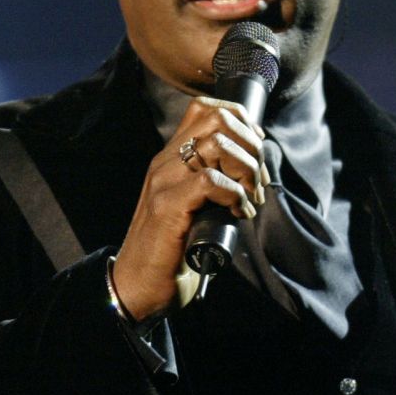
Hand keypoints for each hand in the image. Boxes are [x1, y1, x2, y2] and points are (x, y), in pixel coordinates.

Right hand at [112, 97, 270, 319]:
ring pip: (217, 145)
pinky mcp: (167, 206)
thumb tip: (255, 169)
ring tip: (250, 199)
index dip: (241, 120)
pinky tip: (239, 213)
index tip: (257, 148)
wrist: (136, 285)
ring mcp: (163, 181)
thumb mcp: (194, 204)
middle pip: (217, 120)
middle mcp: (165, 161)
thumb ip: (212, 181)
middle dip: (251, 146)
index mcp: (172, 156)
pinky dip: (235, 195)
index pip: (206, 109)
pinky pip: (209, 181)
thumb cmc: (172, 248)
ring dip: (246, 170)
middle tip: (258, 181)